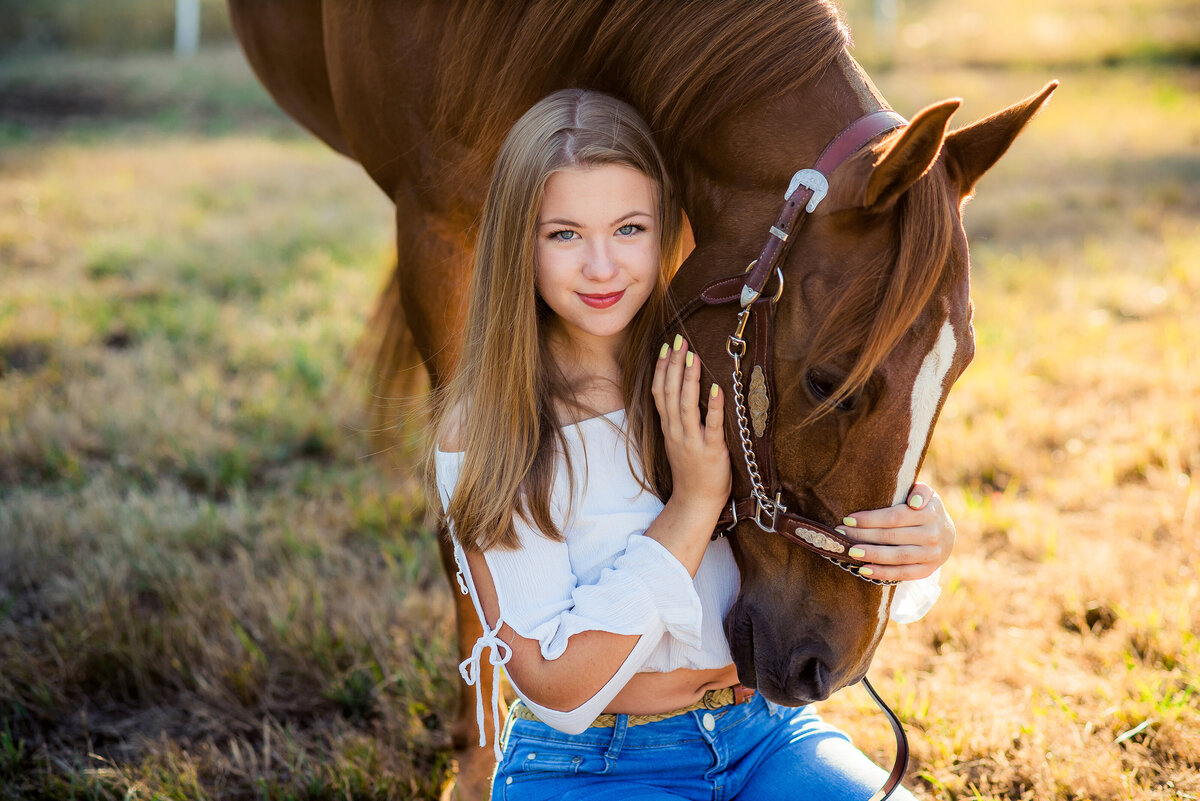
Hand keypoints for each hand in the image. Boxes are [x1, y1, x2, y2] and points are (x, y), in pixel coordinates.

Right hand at [651, 335, 730, 512]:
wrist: (695, 502)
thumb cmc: (691, 470)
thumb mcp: (678, 441)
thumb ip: (678, 419)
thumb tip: (681, 392)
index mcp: (668, 428)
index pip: (659, 392)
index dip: (663, 368)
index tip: (667, 346)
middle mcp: (676, 432)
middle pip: (670, 393)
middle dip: (675, 365)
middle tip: (680, 341)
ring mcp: (692, 441)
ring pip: (686, 405)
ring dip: (689, 379)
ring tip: (693, 357)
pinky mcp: (711, 451)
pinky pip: (710, 426)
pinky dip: (712, 407)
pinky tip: (715, 389)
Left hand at [836, 482, 954, 581]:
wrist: (947, 534)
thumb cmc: (925, 509)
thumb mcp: (927, 494)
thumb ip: (920, 491)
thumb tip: (914, 502)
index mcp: (930, 513)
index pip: (895, 517)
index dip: (870, 519)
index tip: (848, 519)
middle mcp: (933, 535)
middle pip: (892, 536)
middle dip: (864, 535)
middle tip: (841, 534)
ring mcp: (932, 554)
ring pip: (898, 556)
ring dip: (872, 554)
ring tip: (851, 552)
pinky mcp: (927, 570)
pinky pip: (903, 573)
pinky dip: (883, 573)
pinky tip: (864, 569)